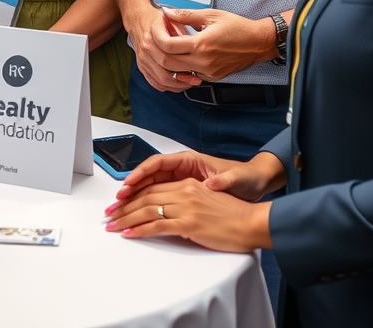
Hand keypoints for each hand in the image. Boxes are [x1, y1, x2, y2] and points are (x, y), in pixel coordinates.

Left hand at [104, 176, 271, 251]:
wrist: (252, 222)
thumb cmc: (234, 215)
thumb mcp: (206, 201)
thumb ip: (185, 201)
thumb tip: (167, 210)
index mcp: (187, 183)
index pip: (152, 187)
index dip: (133, 195)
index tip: (119, 203)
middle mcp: (184, 191)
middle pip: (145, 196)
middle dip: (124, 207)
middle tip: (109, 215)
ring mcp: (185, 206)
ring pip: (147, 210)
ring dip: (126, 218)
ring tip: (112, 226)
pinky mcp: (189, 222)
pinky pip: (158, 225)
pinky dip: (140, 230)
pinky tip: (129, 234)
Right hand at [114, 149, 285, 203]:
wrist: (255, 184)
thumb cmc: (244, 177)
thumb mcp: (235, 178)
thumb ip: (223, 181)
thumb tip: (211, 182)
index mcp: (189, 160)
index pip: (158, 164)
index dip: (141, 173)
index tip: (129, 184)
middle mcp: (181, 168)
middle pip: (149, 176)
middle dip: (131, 187)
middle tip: (117, 201)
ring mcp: (180, 181)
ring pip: (151, 186)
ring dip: (135, 197)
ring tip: (120, 208)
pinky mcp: (183, 192)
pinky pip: (159, 196)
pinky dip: (147, 203)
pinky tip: (137, 212)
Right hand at [125, 5, 201, 92]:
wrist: (138, 19)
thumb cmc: (157, 19)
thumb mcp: (172, 19)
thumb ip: (182, 33)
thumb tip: (195, 48)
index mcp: (154, 33)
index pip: (168, 52)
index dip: (183, 63)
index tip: (195, 66)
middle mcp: (146, 47)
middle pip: (164, 69)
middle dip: (182, 78)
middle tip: (196, 79)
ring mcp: (142, 58)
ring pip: (160, 79)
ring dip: (176, 85)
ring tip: (189, 83)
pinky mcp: (141, 66)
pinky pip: (154, 82)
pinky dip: (167, 87)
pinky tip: (177, 85)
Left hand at [155, 8, 277, 80]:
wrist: (258, 43)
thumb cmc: (236, 26)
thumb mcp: (210, 15)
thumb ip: (185, 15)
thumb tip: (166, 11)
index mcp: (202, 45)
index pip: (168, 46)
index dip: (157, 36)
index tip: (156, 26)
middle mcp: (203, 62)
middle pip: (167, 62)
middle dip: (157, 50)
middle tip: (156, 37)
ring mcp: (208, 73)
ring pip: (176, 72)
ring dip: (167, 60)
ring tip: (167, 45)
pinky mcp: (212, 78)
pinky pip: (189, 75)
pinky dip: (181, 67)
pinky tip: (181, 54)